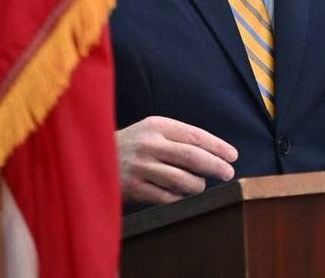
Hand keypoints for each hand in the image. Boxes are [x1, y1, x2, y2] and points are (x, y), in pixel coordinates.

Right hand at [117, 116, 238, 204]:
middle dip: (215, 166)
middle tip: (228, 173)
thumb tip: (214, 154)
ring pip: (182, 180)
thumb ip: (177, 138)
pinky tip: (181, 195)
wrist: (91, 156)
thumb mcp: (151, 131)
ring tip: (200, 185)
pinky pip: (167, 197)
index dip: (217, 146)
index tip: (233, 155)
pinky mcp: (134, 188)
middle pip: (192, 157)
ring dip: (198, 186)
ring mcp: (140, 166)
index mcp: (156, 125)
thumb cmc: (131, 145)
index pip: (195, 135)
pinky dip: (179, 198)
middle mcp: (149, 144)